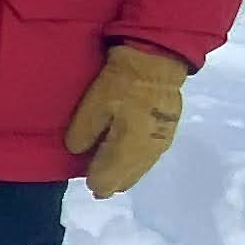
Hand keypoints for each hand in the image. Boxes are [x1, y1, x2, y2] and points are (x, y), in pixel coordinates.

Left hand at [61, 43, 188, 198]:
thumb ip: (83, 134)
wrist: (157, 63)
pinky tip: (126, 158)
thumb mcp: (94, 105)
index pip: (108, 180)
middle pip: (126, 180)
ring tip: (108, 173)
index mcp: (128, 150)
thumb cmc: (122, 84)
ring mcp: (160, 145)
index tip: (85, 178)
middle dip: (109, 182)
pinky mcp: (167, 134)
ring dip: (123, 173)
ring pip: (139, 171)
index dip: (95, 182)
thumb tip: (77, 152)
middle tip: (95, 181)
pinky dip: (134, 163)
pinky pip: (148, 159)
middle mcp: (147, 154)